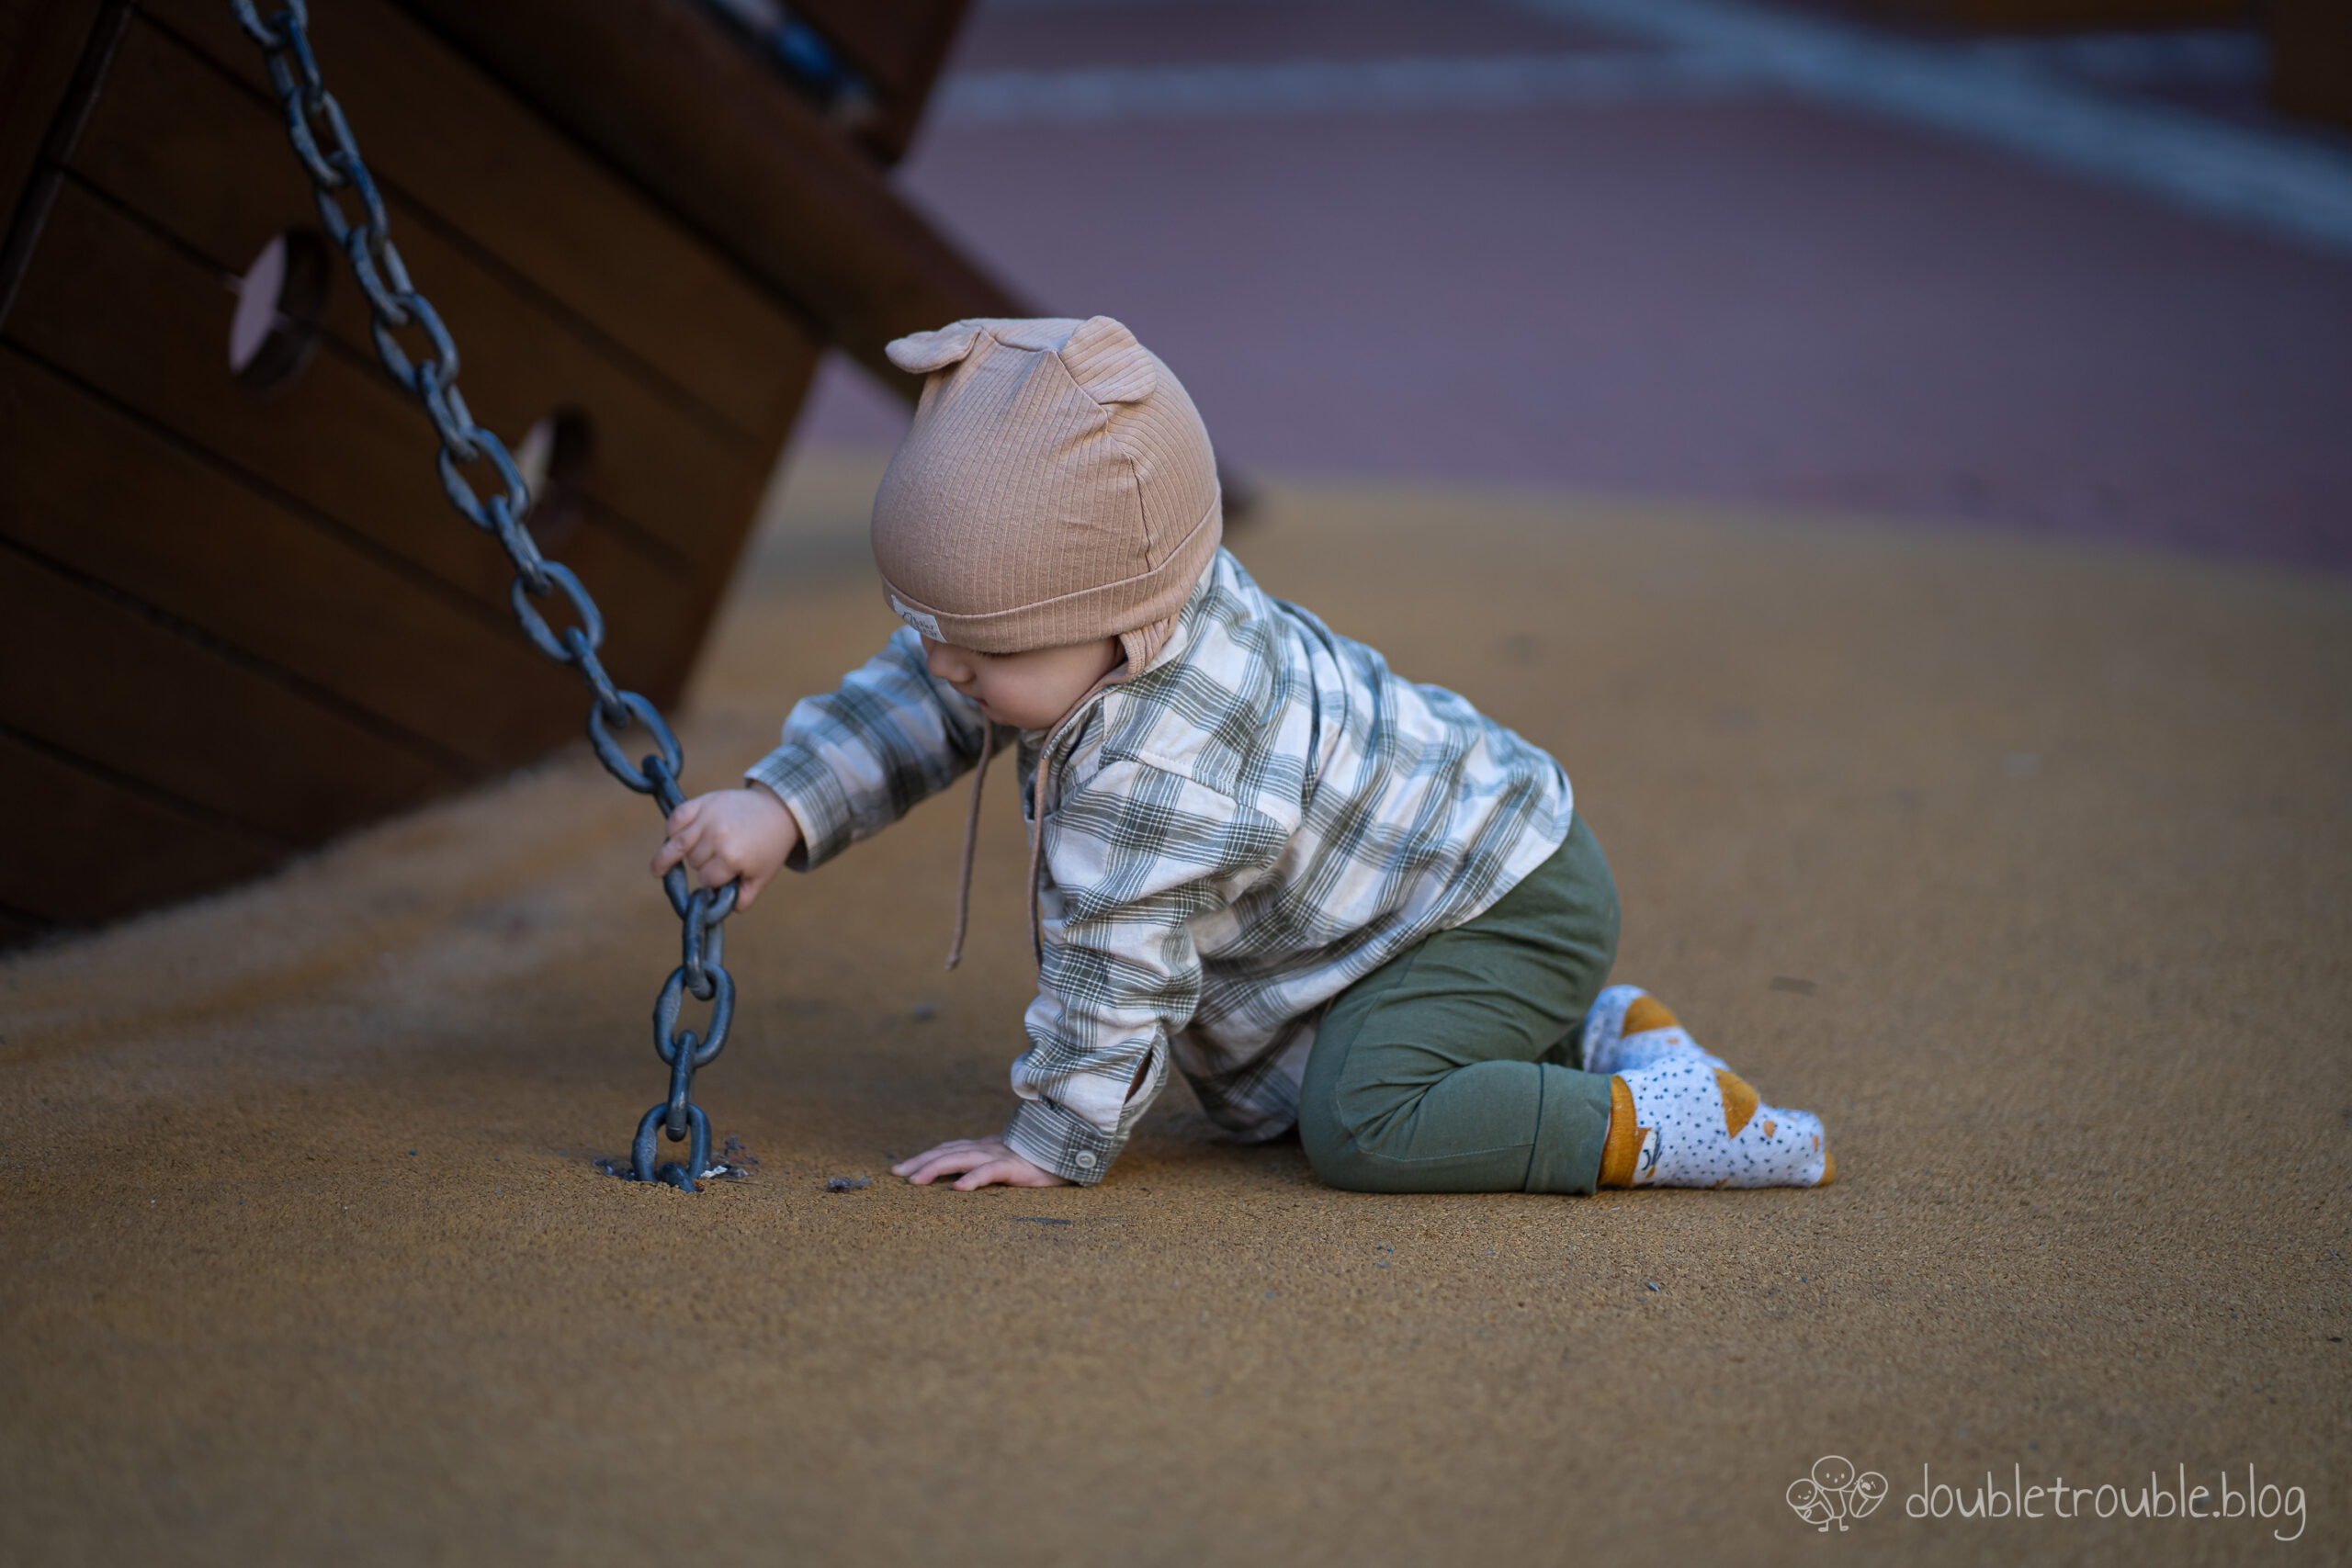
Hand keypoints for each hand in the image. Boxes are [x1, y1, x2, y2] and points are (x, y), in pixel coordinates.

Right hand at [651, 787, 799, 908]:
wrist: (777, 811)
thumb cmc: (768, 847)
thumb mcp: (762, 878)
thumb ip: (740, 899)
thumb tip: (713, 908)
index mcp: (732, 857)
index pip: (706, 880)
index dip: (714, 881)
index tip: (726, 874)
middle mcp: (717, 836)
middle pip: (692, 862)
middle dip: (704, 865)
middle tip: (719, 858)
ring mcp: (708, 816)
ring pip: (678, 844)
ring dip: (687, 851)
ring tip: (698, 851)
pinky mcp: (703, 801)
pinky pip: (674, 818)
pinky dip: (672, 830)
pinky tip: (674, 838)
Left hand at [892, 1135, 1069, 1189]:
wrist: (1071, 1149)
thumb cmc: (1041, 1160)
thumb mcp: (1009, 1161)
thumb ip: (989, 1165)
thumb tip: (965, 1178)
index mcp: (984, 1148)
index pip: (948, 1149)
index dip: (925, 1157)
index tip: (901, 1169)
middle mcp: (987, 1148)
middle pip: (946, 1152)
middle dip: (921, 1162)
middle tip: (897, 1174)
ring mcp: (1000, 1155)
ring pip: (961, 1158)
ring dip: (936, 1168)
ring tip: (916, 1181)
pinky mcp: (1015, 1166)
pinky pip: (990, 1172)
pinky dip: (973, 1178)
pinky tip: (958, 1189)